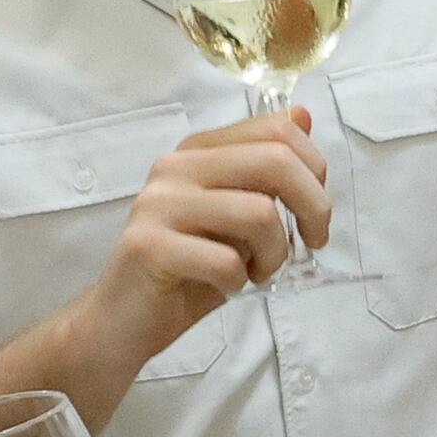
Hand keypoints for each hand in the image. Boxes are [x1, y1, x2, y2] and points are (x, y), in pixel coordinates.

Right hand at [79, 110, 331, 370]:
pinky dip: (238, 281)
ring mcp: (158, 204)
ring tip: (255, 271)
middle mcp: (175, 167)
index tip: (315, 210)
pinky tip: (223, 285)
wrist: (121, 319)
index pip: (276, 130)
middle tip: (312, 241)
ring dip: (274, 254)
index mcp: (198, 151)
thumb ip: (264, 172)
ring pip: (258, 214)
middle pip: (274, 162)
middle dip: (313, 207)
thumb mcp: (236, 216)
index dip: (314, 169)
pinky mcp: (148, 246)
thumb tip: (302, 116)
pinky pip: (225, 261)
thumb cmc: (187, 269)